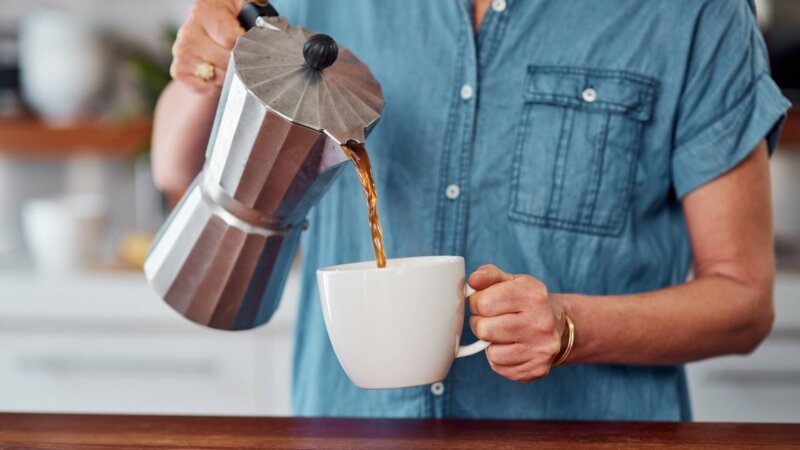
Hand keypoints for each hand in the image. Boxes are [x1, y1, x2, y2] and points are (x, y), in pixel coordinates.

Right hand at [171, 0, 245, 92]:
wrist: (208, 40)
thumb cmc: (229, 23)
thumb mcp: (242, 7)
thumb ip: (252, 4)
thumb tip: (259, 6)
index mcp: (204, 11)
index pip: (231, 39)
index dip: (244, 45)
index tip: (246, 42)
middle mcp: (188, 30)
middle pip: (226, 60)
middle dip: (239, 61)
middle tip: (239, 55)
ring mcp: (181, 51)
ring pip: (218, 76)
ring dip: (228, 75)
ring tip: (227, 62)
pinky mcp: (179, 70)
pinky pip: (205, 87)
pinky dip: (215, 85)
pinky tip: (216, 72)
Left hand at [468, 265, 565, 382]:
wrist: (557, 323)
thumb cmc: (526, 300)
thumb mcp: (510, 280)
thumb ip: (488, 275)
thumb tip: (472, 281)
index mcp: (532, 294)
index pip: (483, 303)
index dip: (476, 303)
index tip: (484, 303)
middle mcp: (540, 322)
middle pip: (484, 329)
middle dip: (480, 324)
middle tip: (491, 320)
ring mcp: (541, 348)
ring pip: (491, 352)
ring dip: (490, 343)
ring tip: (501, 333)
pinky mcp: (537, 368)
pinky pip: (500, 367)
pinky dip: (499, 358)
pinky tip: (510, 347)